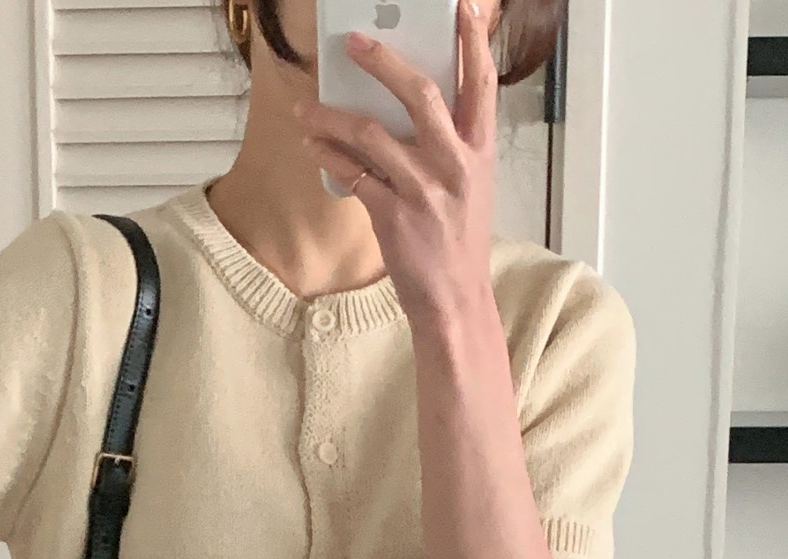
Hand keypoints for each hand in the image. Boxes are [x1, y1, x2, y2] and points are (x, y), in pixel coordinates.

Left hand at [293, 0, 498, 322]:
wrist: (454, 300)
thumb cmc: (458, 241)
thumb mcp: (470, 185)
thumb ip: (450, 145)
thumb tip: (408, 107)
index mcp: (479, 152)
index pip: (480, 83)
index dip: (471, 40)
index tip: (459, 6)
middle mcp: (455, 164)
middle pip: (420, 93)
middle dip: (383, 61)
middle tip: (354, 42)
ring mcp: (424, 190)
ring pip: (371, 134)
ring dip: (332, 117)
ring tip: (307, 110)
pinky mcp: (394, 217)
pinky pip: (353, 175)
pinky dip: (329, 157)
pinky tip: (314, 147)